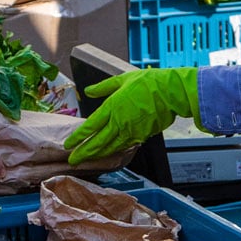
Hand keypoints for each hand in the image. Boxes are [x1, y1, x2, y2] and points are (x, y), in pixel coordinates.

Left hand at [64, 68, 202, 164]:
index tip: (68, 144)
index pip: (90, 126)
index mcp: (112, 107)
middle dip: (83, 153)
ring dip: (97, 156)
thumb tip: (88, 90)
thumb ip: (103, 87)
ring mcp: (131, 132)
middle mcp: (119, 122)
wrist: (171, 92)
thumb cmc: (149, 83)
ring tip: (86, 160)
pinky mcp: (142, 136)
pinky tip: (108, 154)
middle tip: (72, 160)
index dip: (78, 137)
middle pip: (97, 143)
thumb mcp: (122, 79)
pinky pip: (124, 147)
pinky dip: (113, 153)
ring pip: (110, 149)